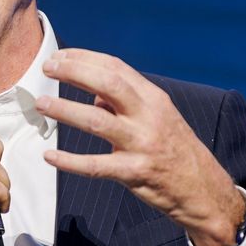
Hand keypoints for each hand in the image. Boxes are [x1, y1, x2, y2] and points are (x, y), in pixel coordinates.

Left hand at [36, 49, 245, 245]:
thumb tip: (92, 93)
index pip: (116, 68)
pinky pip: (96, 165)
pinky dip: (70, 161)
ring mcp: (142, 144)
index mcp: (153, 98)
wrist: (203, 189)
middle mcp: (149, 116)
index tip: (59, 56)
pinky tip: (50, 155)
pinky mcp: (135, 172)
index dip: (85, 58)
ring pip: (96, 121)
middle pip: (108, 84)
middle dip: (74, 72)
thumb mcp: (158, 117)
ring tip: (41, 104)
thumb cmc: (175, 149)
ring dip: (65, 110)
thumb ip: (126, 103)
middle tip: (47, 68)